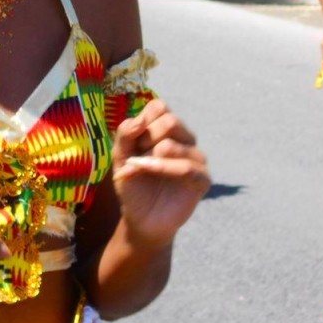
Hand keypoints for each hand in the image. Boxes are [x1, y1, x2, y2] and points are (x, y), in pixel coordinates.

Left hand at [113, 99, 209, 247]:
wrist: (140, 216)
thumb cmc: (131, 182)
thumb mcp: (119, 155)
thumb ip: (125, 133)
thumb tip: (140, 119)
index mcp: (165, 130)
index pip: (160, 106)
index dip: (142, 121)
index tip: (133, 141)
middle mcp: (184, 140)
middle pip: (170, 121)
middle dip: (146, 139)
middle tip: (138, 157)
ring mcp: (195, 158)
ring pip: (173, 143)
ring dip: (149, 157)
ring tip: (141, 169)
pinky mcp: (202, 180)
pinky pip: (187, 167)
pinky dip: (163, 169)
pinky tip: (150, 172)